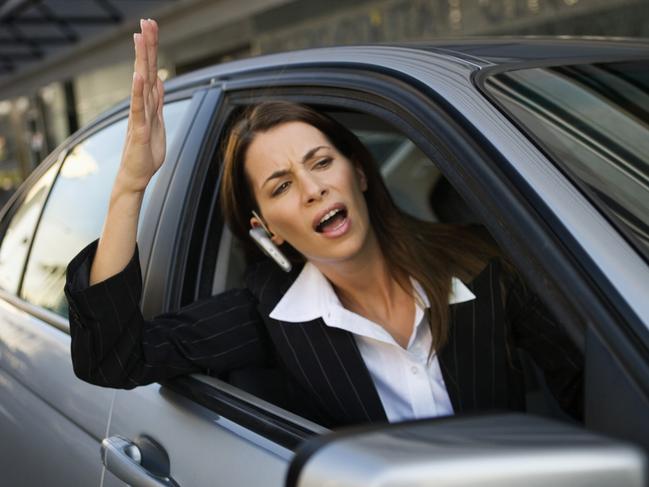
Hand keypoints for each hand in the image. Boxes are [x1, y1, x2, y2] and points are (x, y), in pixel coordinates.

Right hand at [119, 19, 164, 193]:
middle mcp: (143, 106)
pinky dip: (138, 91)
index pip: (152, 71)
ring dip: (142, 60)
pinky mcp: (138, 130)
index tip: (151, 28)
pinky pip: (139, 108)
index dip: (152, 50)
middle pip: (146, 70)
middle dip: (147, 46)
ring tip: (140, 37)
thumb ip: (157, 103)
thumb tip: (159, 83)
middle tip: (146, 21)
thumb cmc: (145, 154)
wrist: (135, 177)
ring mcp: (140, 116)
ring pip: (142, 83)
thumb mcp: (158, 124)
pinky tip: (138, 75)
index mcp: (149, 104)